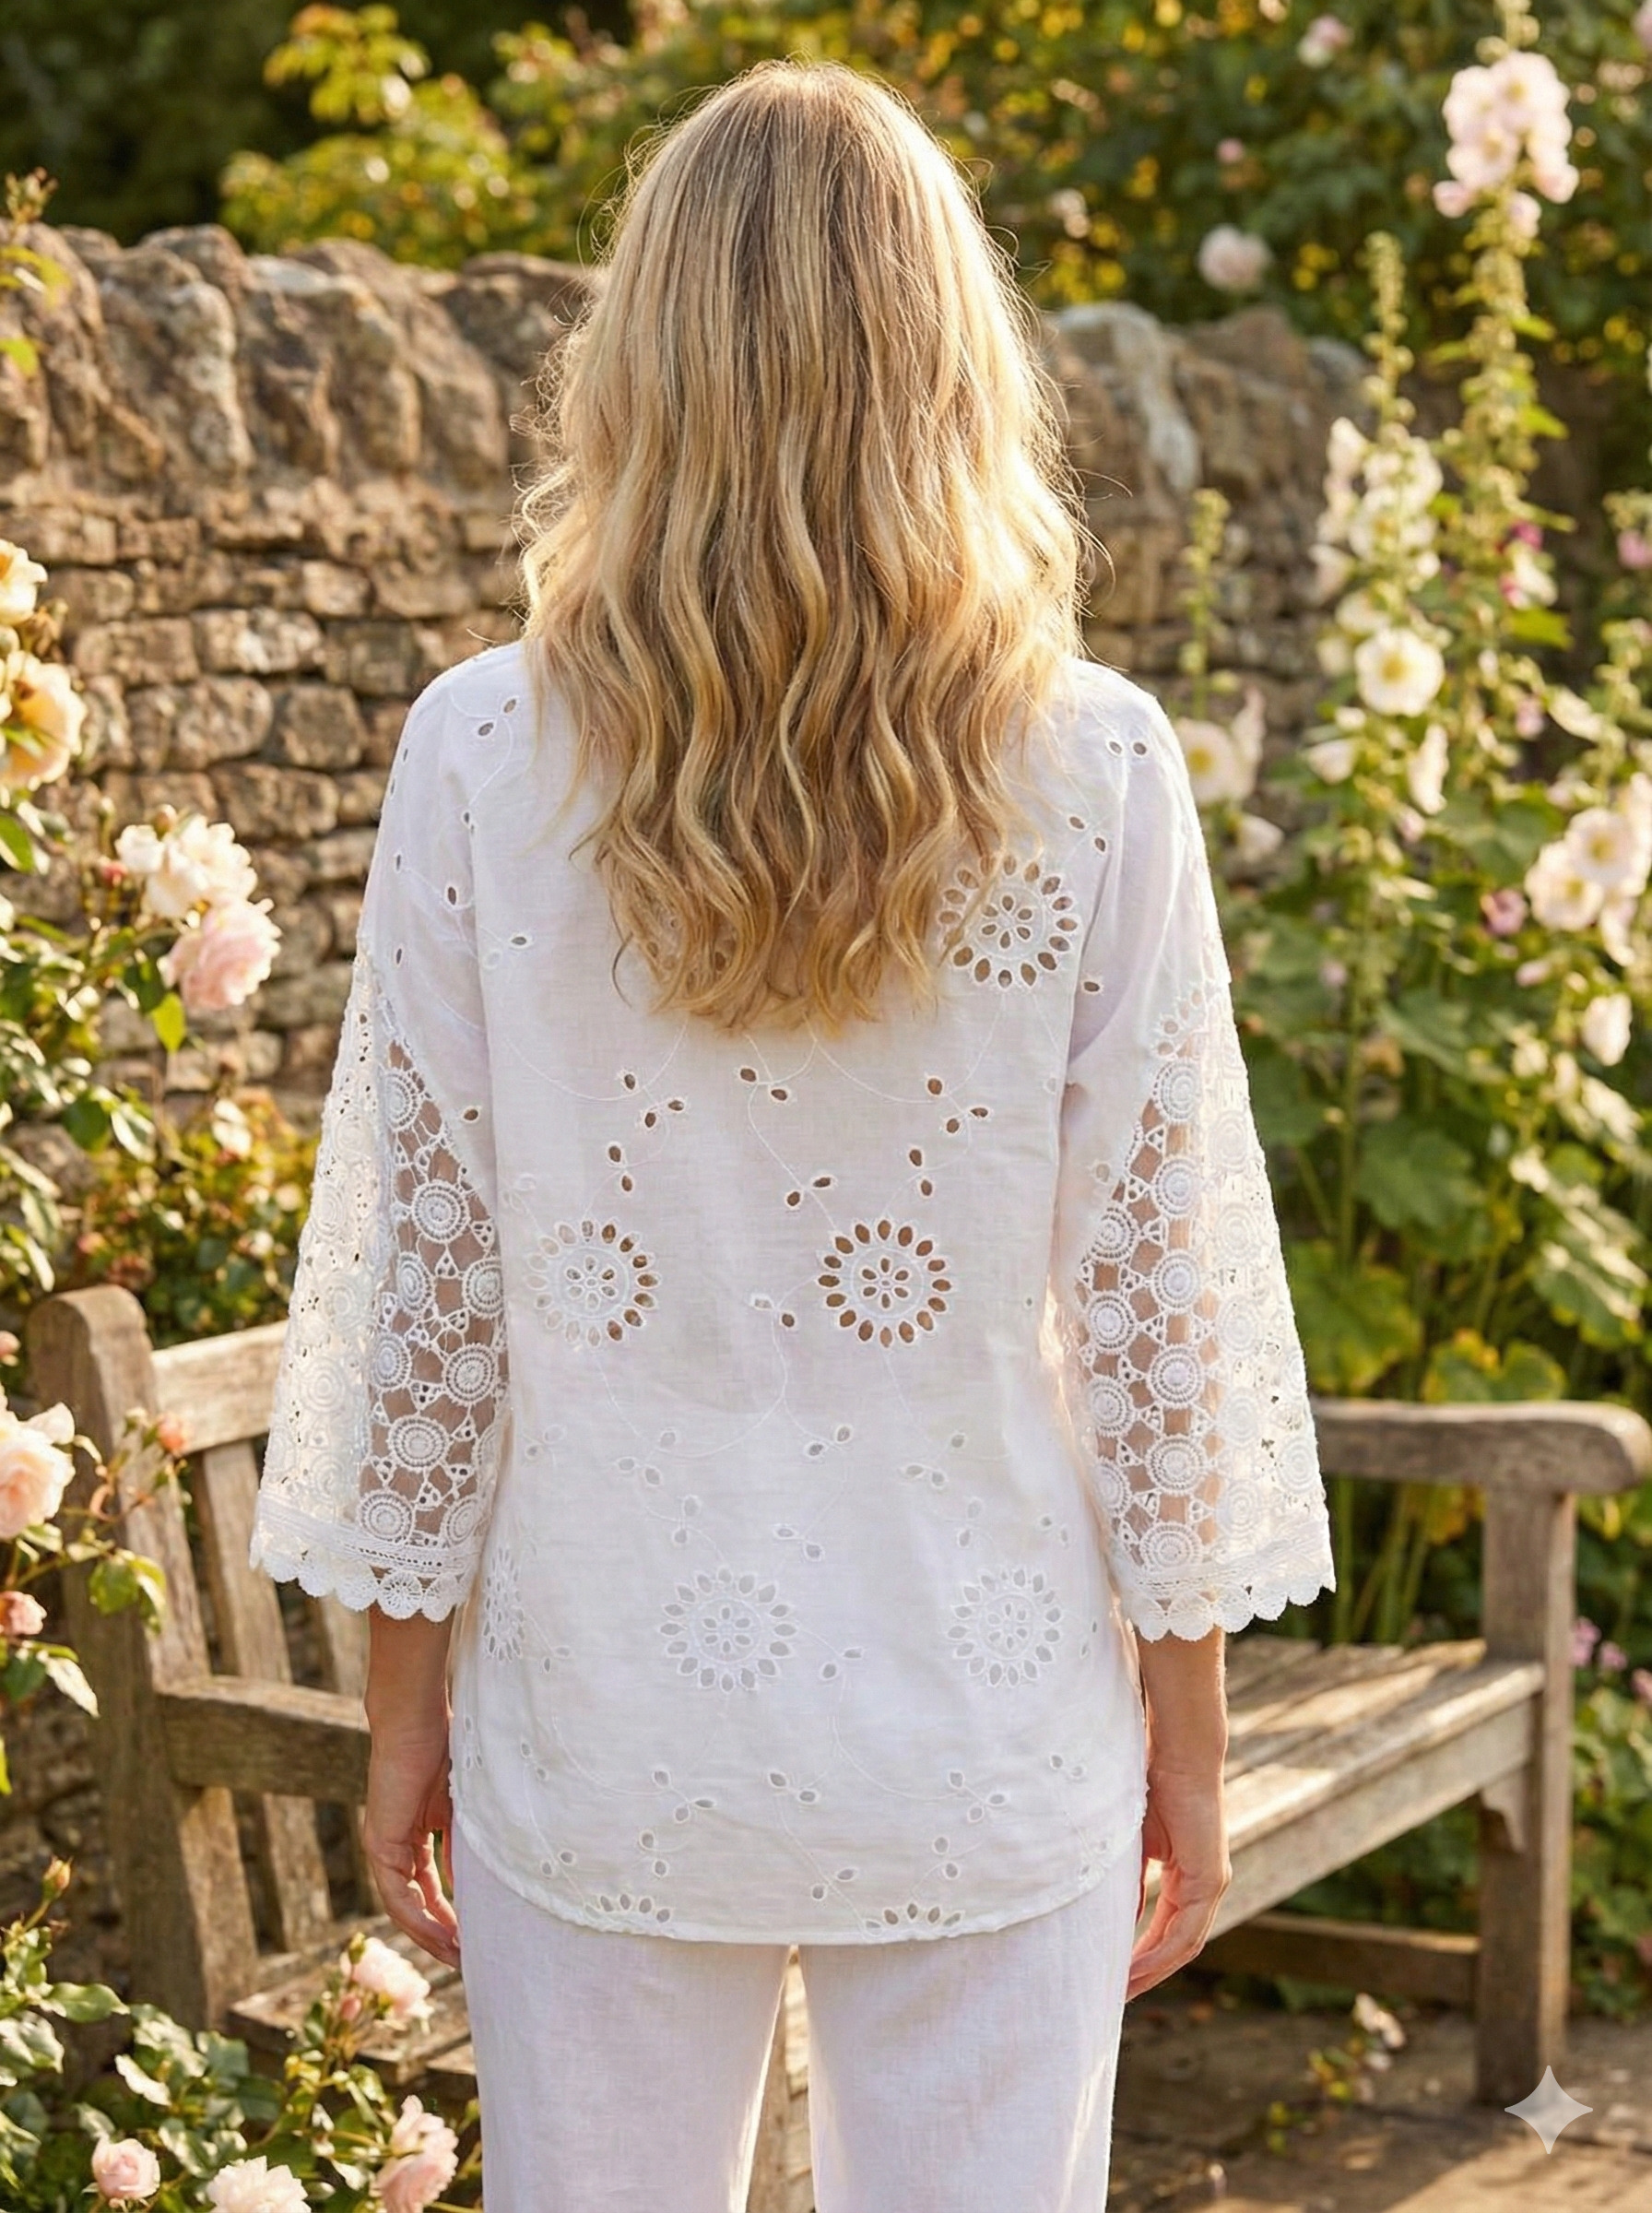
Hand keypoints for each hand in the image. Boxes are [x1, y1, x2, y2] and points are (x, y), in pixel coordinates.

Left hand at [362, 1719, 460, 1971]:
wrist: (416, 1721)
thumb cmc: (446, 1749)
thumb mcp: (465, 1807)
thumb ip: (467, 1844)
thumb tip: (484, 1884)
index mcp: (415, 1836)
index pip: (431, 1888)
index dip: (453, 1916)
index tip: (477, 1938)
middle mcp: (395, 1847)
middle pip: (417, 1906)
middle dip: (443, 1935)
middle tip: (470, 1961)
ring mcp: (384, 1848)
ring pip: (406, 1908)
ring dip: (432, 1936)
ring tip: (460, 1958)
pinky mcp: (379, 1846)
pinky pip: (398, 1896)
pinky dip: (420, 1920)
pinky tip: (444, 1936)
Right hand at [1126, 1754, 1229, 1999]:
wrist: (1179, 1755)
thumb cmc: (1154, 1786)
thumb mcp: (1135, 1844)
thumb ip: (1130, 1882)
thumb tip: (1116, 1919)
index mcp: (1190, 1878)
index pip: (1168, 1930)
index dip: (1144, 1957)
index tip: (1117, 1978)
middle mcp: (1206, 1886)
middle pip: (1178, 1947)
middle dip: (1148, 1974)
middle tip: (1117, 1999)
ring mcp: (1211, 1884)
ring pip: (1184, 1945)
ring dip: (1153, 1971)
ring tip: (1122, 1992)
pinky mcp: (1209, 1879)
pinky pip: (1186, 1931)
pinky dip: (1160, 1953)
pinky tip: (1136, 1967)